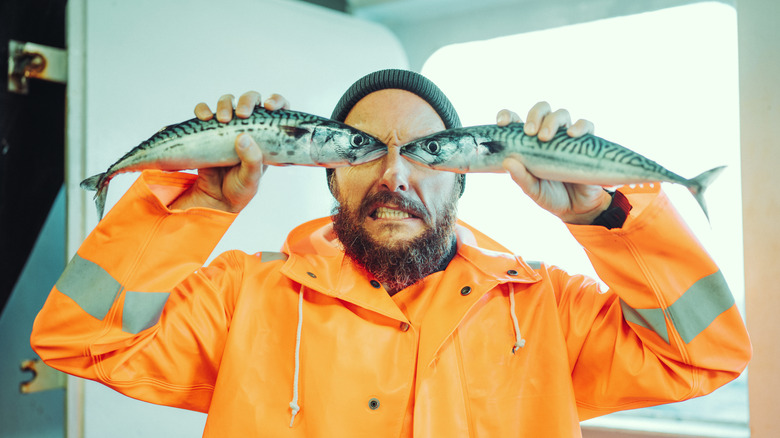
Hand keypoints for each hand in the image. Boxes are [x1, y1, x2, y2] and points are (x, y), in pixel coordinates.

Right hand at [169, 92, 289, 212]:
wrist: (215, 199)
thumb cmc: (239, 189)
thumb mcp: (251, 178)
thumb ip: (251, 160)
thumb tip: (243, 136)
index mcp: (266, 137)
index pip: (278, 111)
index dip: (277, 101)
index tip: (270, 106)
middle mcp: (248, 127)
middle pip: (251, 99)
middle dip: (247, 100)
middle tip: (243, 114)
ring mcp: (228, 127)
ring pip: (228, 101)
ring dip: (225, 103)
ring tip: (223, 119)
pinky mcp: (209, 130)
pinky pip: (205, 112)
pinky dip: (203, 110)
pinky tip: (204, 118)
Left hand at [498, 102, 611, 224]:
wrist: (577, 209)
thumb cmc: (550, 196)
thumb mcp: (533, 190)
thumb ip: (521, 177)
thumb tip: (508, 161)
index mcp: (529, 143)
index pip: (516, 120)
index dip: (507, 115)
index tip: (502, 123)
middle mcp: (548, 135)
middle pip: (542, 110)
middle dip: (534, 115)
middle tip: (530, 132)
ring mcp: (566, 137)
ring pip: (561, 114)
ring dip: (553, 121)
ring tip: (546, 137)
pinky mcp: (586, 143)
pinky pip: (586, 126)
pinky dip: (580, 126)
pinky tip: (572, 134)